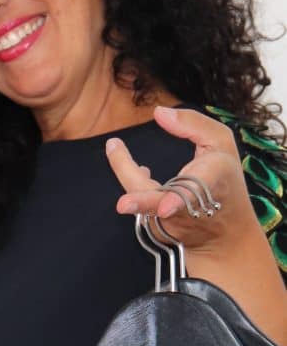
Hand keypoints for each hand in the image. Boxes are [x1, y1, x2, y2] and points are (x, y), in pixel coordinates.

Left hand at [105, 106, 260, 258]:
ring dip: (132, 189)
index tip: (164, 209)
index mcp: (212, 181)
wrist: (228, 230)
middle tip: (122, 204)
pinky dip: (136, 191)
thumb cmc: (225, 178)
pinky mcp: (164, 232)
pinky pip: (144, 211)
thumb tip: (159, 113)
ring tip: (116, 150)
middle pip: (164, 205)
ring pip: (148, 209)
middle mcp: (193, 206)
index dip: (178, 200)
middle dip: (144, 205)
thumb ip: (192, 123)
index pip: (196, 190)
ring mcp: (176, 223)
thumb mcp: (221, 142)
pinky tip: (140, 170)